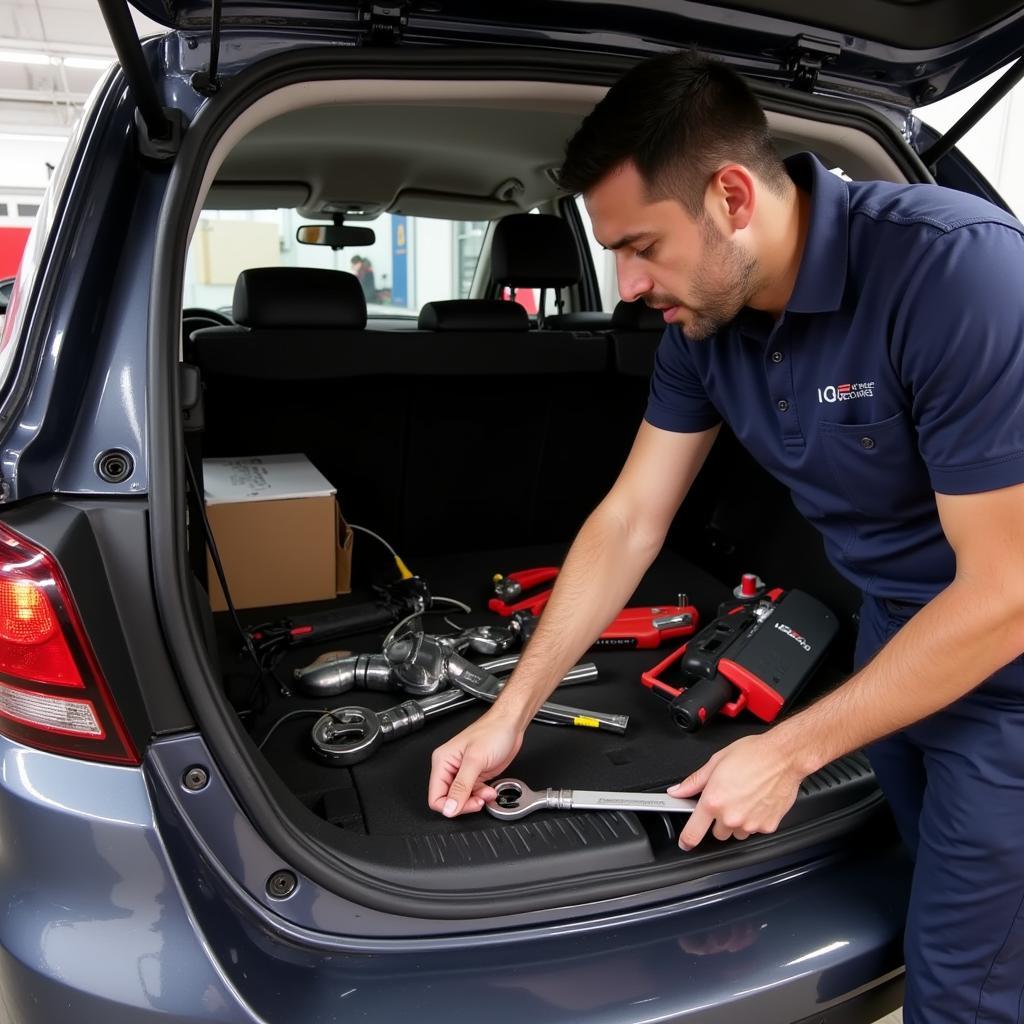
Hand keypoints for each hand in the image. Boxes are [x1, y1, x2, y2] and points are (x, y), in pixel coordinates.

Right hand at [428, 711, 522, 817]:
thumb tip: (450, 808)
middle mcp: (450, 768)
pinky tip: (490, 790)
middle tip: (480, 799)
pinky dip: (483, 796)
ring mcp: (463, 773)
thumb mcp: (476, 760)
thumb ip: (462, 786)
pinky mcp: (475, 775)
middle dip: (466, 803)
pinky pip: (474, 794)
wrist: (510, 724)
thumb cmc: (493, 732)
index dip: (450, 806)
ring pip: (462, 799)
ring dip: (477, 800)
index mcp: (443, 761)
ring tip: (488, 792)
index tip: (467, 805)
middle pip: (449, 800)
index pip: (436, 796)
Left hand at [668, 733, 804, 849]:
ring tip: (745, 799)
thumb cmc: (753, 754)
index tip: (685, 843)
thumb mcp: (716, 761)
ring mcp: (750, 824)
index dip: (686, 840)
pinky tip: (758, 801)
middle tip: (727, 799)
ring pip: (737, 833)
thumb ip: (694, 781)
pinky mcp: (767, 826)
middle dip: (719, 820)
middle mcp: (731, 816)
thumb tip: (678, 790)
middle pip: (717, 833)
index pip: (693, 832)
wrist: (783, 757)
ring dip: (737, 822)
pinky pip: (755, 830)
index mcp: (713, 801)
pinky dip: (755, 820)